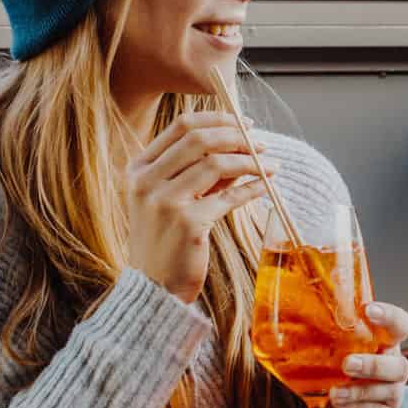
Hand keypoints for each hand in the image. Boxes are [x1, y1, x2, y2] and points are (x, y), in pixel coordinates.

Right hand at [124, 111, 276, 302]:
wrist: (153, 289)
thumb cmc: (165, 243)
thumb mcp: (170, 200)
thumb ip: (196, 173)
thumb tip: (237, 146)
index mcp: (138, 169)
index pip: (181, 126)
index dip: (218, 119)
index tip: (243, 123)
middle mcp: (146, 181)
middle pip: (199, 138)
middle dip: (236, 136)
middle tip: (261, 143)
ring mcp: (164, 202)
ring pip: (216, 163)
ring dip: (249, 161)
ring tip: (269, 164)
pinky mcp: (187, 224)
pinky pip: (228, 197)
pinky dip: (251, 188)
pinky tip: (265, 186)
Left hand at [324, 301, 407, 407]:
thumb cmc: (340, 369)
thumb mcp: (335, 348)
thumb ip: (322, 332)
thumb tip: (281, 312)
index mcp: (385, 341)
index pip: (400, 324)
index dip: (390, 316)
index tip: (368, 311)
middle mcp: (393, 365)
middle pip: (399, 364)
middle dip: (373, 364)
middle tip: (347, 364)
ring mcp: (392, 392)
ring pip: (388, 389)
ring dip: (359, 390)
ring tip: (334, 392)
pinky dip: (354, 406)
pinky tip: (337, 401)